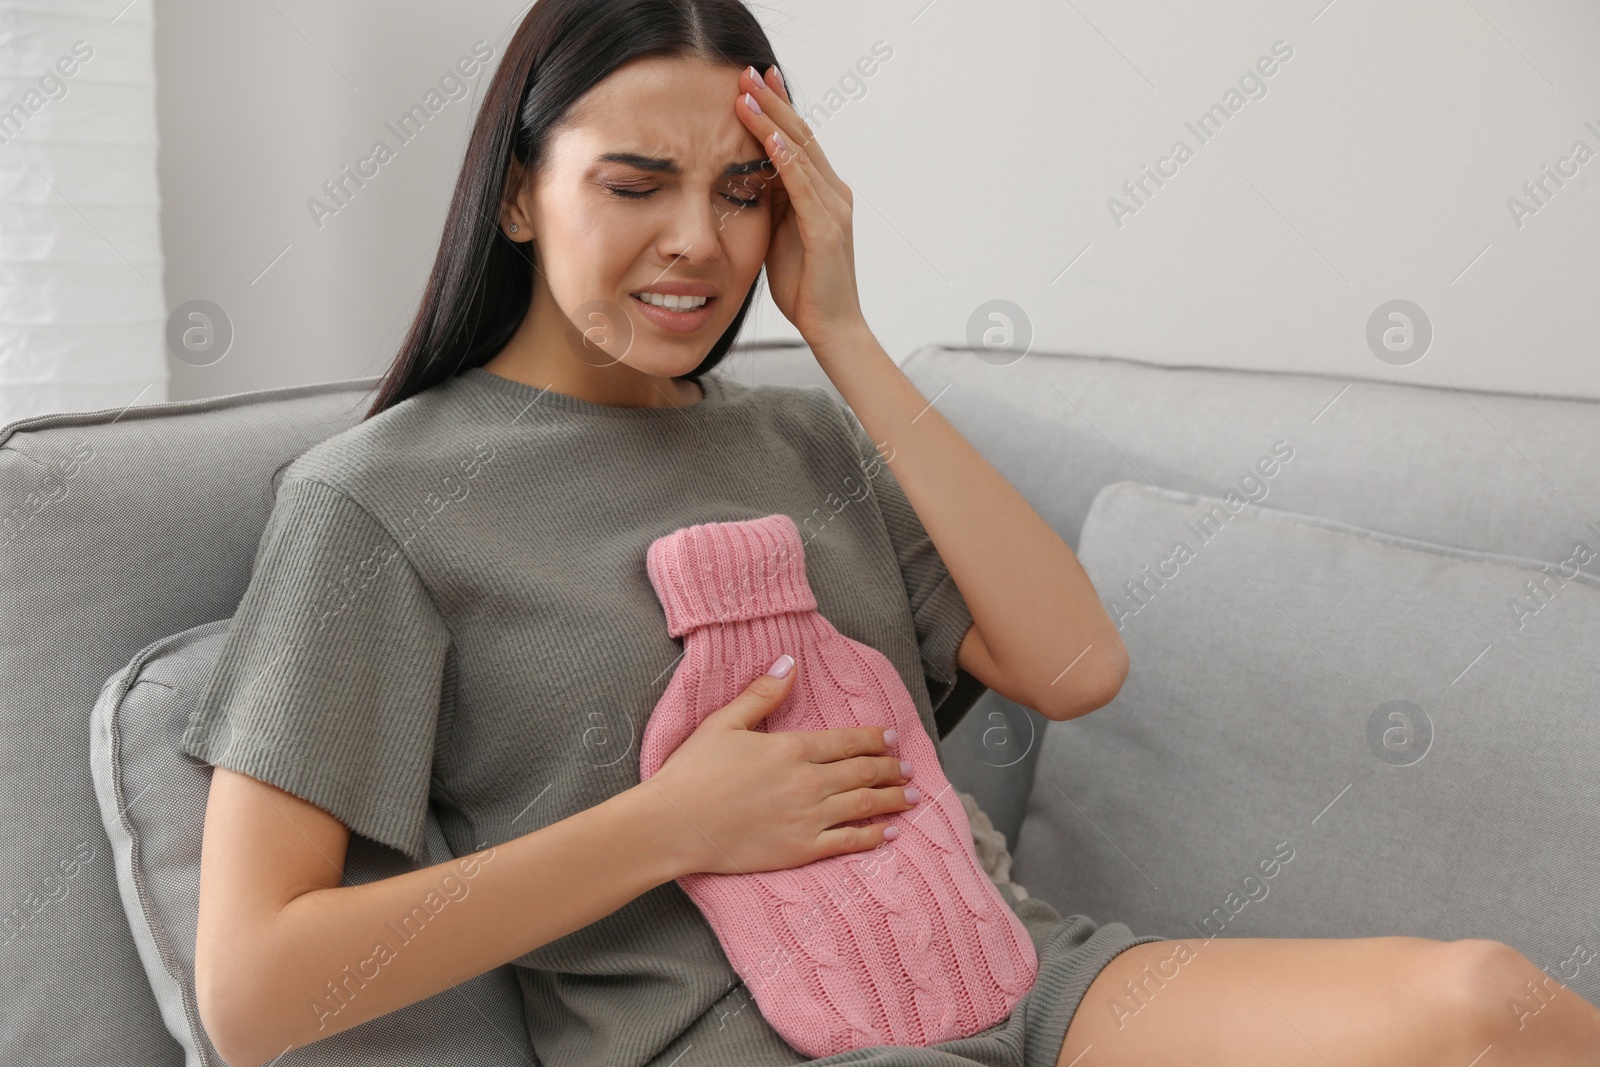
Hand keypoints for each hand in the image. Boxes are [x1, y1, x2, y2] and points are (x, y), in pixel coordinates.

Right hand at [642, 656, 918, 877]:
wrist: (674, 824)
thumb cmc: (692, 772)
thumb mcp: (724, 722)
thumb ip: (763, 693)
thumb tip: (790, 663)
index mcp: (792, 748)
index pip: (847, 741)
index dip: (875, 739)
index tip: (892, 738)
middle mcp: (808, 782)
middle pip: (863, 772)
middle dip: (891, 769)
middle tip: (908, 769)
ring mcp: (808, 818)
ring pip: (864, 805)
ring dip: (892, 799)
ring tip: (910, 797)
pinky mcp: (801, 850)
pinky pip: (848, 842)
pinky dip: (874, 837)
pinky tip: (889, 834)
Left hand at [736, 65, 868, 352]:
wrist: (831, 328)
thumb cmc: (805, 287)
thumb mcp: (779, 235)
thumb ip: (773, 203)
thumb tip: (750, 173)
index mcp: (823, 193)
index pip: (798, 139)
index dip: (778, 107)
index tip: (755, 80)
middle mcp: (835, 193)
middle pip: (801, 135)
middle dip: (773, 101)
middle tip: (745, 71)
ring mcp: (834, 209)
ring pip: (801, 153)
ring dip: (772, 121)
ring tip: (745, 94)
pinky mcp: (827, 230)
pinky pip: (804, 187)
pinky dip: (786, 159)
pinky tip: (769, 138)